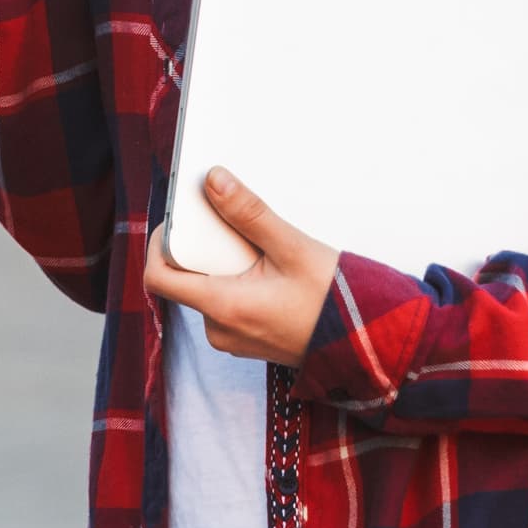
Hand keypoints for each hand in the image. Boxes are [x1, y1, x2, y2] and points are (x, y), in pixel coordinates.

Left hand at [141, 169, 341, 368]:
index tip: (180, 217)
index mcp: (223, 308)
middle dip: (207, 247)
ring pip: (208, 288)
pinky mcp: (245, 338)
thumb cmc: (336, 304)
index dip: (161, 241)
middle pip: (186, 277)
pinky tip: (271, 271)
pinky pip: (227, 303)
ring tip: (266, 251)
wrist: (368, 346)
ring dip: (227, 263)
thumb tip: (214, 182)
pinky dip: (239, 280)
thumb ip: (249, 214)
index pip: (158, 276)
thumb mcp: (293, 249)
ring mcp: (231, 337)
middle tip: (239, 227)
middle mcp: (219, 329)